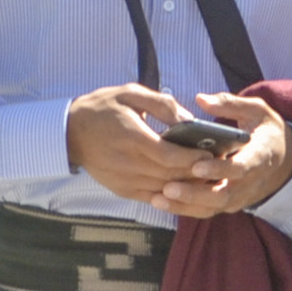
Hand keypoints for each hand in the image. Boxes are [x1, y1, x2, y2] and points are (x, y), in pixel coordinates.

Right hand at [66, 84, 291, 215]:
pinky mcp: (123, 190)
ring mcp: (126, 180)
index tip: (214, 153)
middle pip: (172, 175)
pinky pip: (153, 197)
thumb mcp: (130, 93)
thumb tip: (188, 119)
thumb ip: (162, 104)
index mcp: (132, 138)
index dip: (194, 158)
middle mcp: (129, 163)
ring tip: (211, 178)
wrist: (69, 133)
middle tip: (222, 167)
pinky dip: (173, 195)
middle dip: (198, 174)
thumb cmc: (102, 107)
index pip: (170, 156)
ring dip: (189, 187)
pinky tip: (188, 187)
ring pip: (165, 189)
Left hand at [158, 93, 291, 216]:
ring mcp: (240, 196)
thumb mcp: (256, 110)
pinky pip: (206, 210)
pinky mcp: (228, 203)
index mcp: (261, 156)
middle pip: (222, 194)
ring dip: (185, 205)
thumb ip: (230, 104)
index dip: (219, 169)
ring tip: (158, 198)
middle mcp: (251, 182)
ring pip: (212, 207)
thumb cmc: (265, 130)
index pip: (241, 168)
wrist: (282, 159)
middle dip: (194, 193)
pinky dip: (184, 209)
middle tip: (168, 188)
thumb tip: (201, 99)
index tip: (197, 166)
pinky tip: (160, 201)